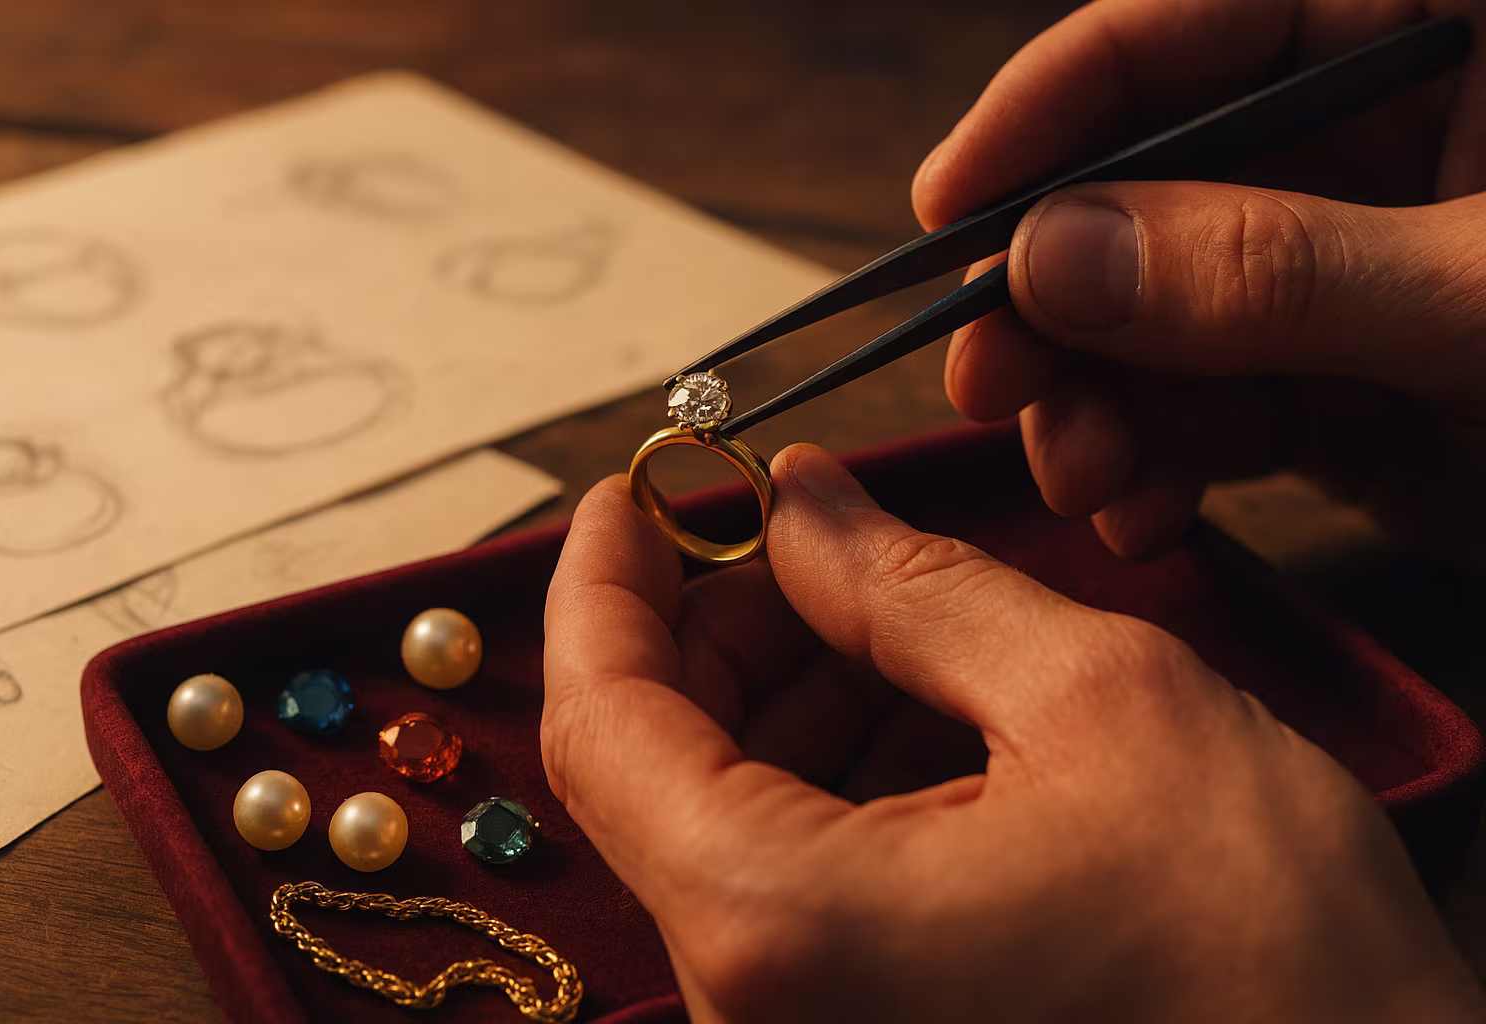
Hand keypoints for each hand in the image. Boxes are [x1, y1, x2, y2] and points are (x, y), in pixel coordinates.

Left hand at [542, 444, 1483, 1022]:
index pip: (602, 718)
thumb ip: (918, 584)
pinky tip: (925, 714)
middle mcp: (753, 1006)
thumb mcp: (1100, 705)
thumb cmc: (1273, 968)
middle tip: (809, 538)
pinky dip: (833, 779)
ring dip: (789, 694)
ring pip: (725, 818)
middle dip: (721, 627)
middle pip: (654, 763)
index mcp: (777, 923)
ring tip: (895, 612)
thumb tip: (803, 505)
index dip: (603, 581)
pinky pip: (792, 885)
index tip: (635, 492)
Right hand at [912, 0, 1485, 563]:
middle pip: (1137, 188)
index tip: (943, 213)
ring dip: (1095, 407)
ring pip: (1151, 318)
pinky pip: (1206, 411)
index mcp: (1424, 25)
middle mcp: (1364, 135)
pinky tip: (1145, 514)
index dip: (1044, 112)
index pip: (1182, 30)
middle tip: (991, 383)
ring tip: (1086, 479)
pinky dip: (1160, 466)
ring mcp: (1339, 266)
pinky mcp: (1335, 381)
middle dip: (1055, 303)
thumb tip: (1052, 259)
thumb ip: (1271, 268)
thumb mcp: (1482, 296)